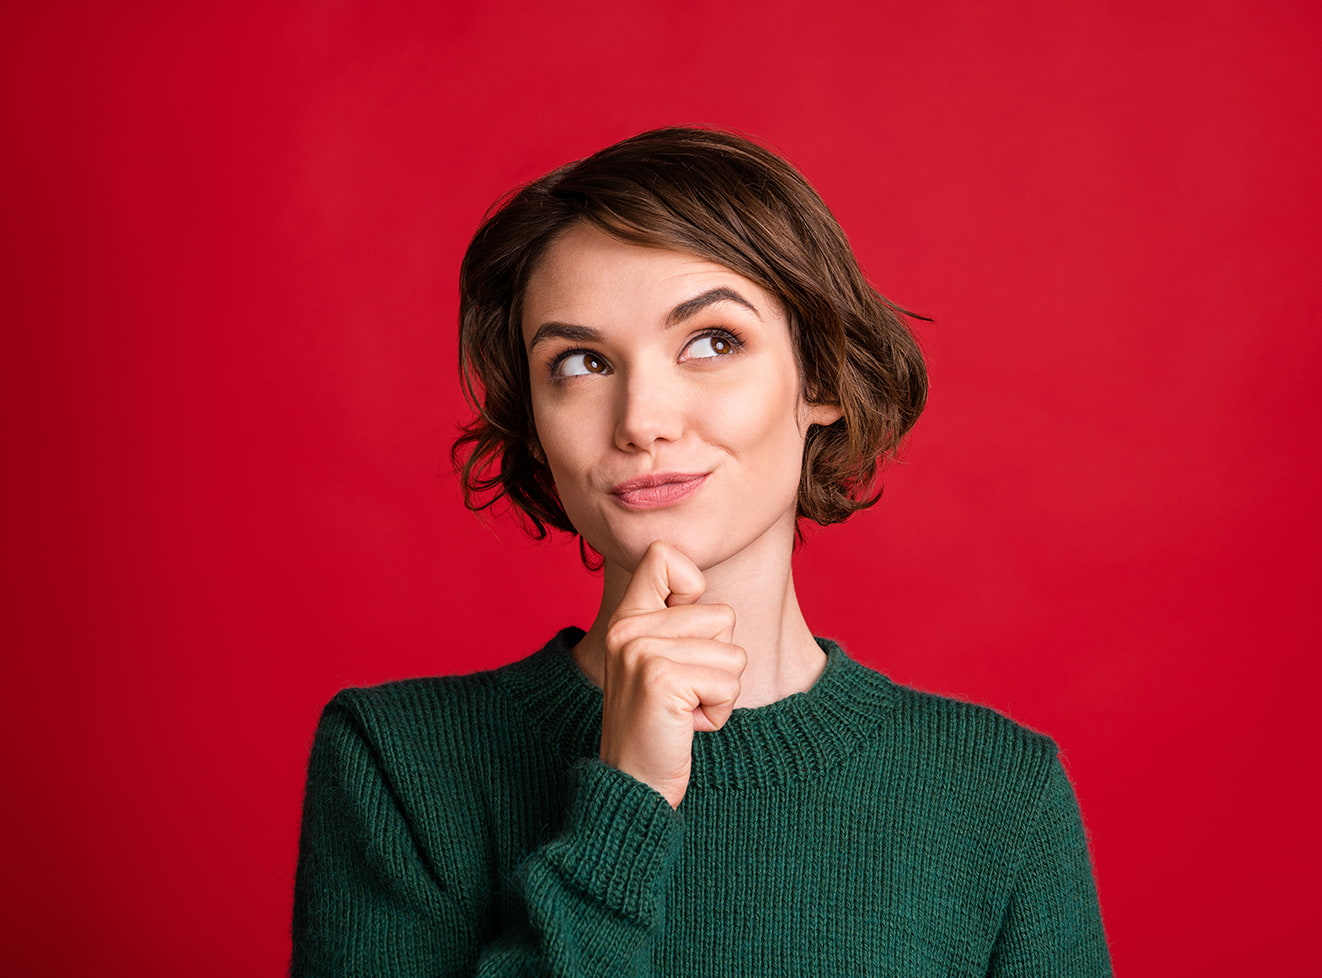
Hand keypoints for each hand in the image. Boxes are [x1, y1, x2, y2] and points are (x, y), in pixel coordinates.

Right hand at [598, 541, 746, 807]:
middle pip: (722, 616)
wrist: (633, 786)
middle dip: (718, 662)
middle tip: (681, 693)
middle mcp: (627, 628)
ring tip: (683, 709)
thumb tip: (697, 582)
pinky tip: (686, 725)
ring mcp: (640, 652)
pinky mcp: (659, 679)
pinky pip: (728, 683)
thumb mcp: (657, 661)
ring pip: (732, 653)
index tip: (681, 637)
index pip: (665, 556)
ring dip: (720, 690)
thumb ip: (673, 620)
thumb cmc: (658, 725)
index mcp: (626, 618)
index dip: (693, 589)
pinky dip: (719, 711)